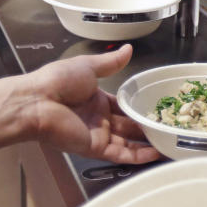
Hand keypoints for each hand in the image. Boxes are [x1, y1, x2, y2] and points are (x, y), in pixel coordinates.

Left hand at [24, 44, 159, 164]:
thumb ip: (110, 62)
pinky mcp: (95, 148)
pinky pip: (121, 153)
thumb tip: (128, 49)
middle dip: (146, 128)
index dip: (138, 108)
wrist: (37, 102)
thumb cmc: (57, 81)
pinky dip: (138, 156)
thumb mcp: (88, 66)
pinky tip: (156, 154)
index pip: (122, 106)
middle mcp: (97, 118)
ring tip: (169, 143)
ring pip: (128, 142)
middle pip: (128, 125)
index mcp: (95, 98)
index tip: (156, 110)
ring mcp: (97, 134)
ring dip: (147, 144)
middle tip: (169, 129)